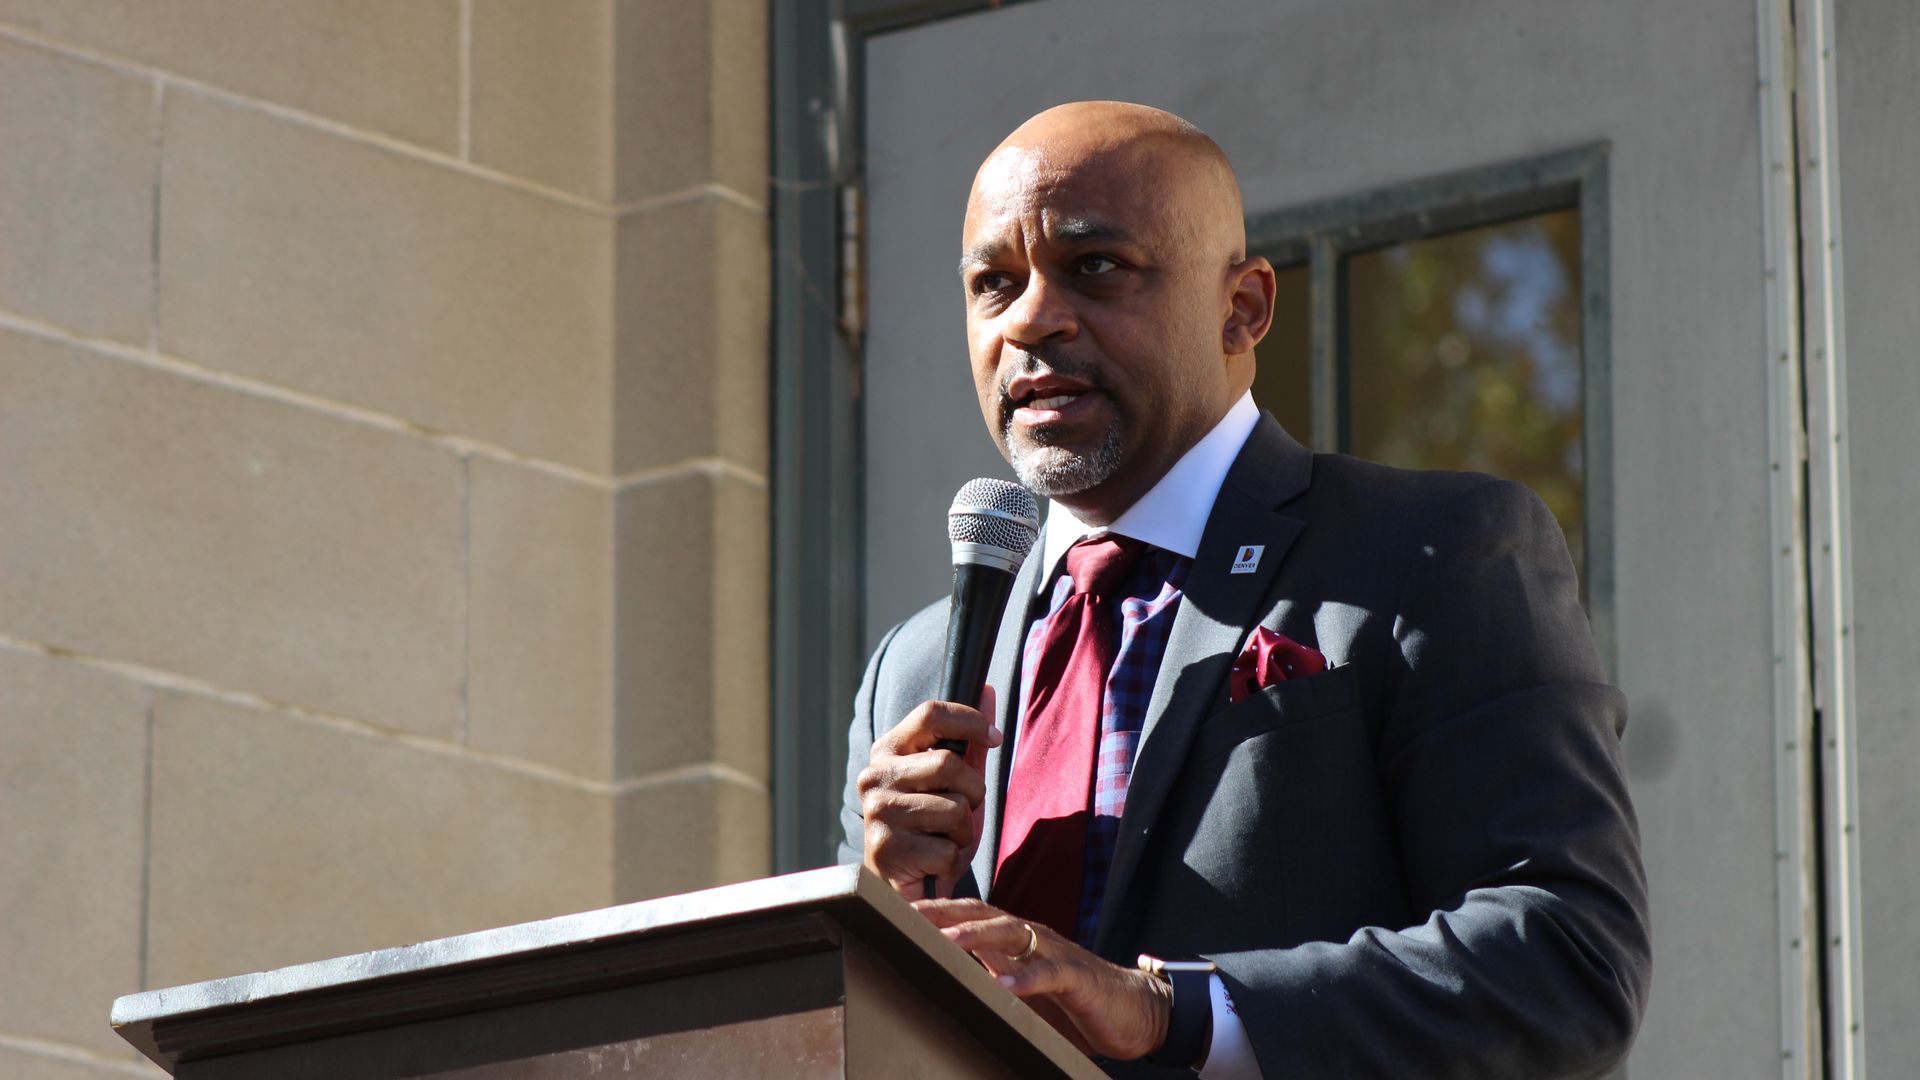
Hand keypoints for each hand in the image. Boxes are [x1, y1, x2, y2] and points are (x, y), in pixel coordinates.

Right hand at [857, 688, 999, 900]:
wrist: (899, 884)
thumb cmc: (928, 827)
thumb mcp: (950, 781)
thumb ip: (968, 740)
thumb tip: (989, 691)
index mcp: (887, 751)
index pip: (930, 714)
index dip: (970, 720)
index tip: (993, 737)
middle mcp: (874, 777)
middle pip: (949, 764)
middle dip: (972, 792)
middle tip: (964, 811)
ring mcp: (878, 812)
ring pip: (955, 808)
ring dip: (964, 831)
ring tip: (944, 839)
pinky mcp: (887, 849)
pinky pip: (949, 847)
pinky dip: (953, 859)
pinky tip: (933, 862)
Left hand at [914, 898, 1171, 1060]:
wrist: (1134, 1009)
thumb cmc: (1073, 1001)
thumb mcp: (1023, 987)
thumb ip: (990, 977)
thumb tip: (944, 979)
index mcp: (1016, 939)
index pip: (969, 914)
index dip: (935, 909)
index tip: (896, 910)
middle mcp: (1031, 937)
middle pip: (982, 913)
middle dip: (944, 912)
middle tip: (906, 915)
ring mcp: (1055, 952)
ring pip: (1011, 933)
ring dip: (977, 935)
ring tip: (946, 941)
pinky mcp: (1077, 977)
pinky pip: (1050, 974)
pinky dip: (1027, 978)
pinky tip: (1005, 987)